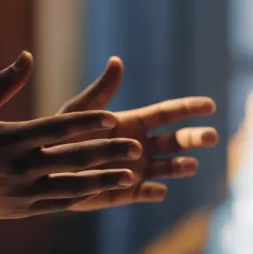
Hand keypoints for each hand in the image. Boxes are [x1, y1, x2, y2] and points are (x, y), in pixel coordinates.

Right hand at [0, 51, 154, 221]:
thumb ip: (4, 82)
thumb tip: (27, 56)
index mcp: (11, 137)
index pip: (57, 128)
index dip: (87, 124)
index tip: (113, 119)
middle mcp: (19, 165)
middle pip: (72, 158)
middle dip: (108, 152)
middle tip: (137, 147)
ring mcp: (21, 191)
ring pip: (72, 186)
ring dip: (103, 179)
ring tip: (130, 175)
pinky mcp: (20, 209)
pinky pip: (58, 204)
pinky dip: (83, 198)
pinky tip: (103, 193)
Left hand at [53, 56, 217, 212]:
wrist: (42, 166)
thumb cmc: (59, 134)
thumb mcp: (79, 111)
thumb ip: (100, 91)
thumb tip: (116, 61)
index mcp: (132, 123)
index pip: (167, 114)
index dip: (188, 108)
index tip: (210, 105)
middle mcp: (139, 147)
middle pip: (174, 142)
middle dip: (193, 139)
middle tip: (210, 136)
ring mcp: (134, 170)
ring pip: (165, 168)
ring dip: (179, 166)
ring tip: (190, 165)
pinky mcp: (123, 192)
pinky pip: (142, 192)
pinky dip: (152, 192)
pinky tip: (158, 190)